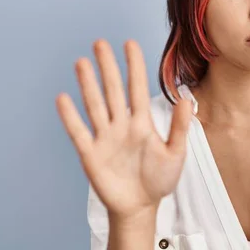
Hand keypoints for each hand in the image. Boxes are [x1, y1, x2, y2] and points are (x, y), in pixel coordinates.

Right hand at [56, 39, 192, 221]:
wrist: (141, 206)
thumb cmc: (159, 179)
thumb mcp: (175, 153)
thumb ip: (179, 127)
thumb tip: (186, 100)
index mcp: (142, 122)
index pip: (136, 88)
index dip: (134, 66)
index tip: (129, 44)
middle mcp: (121, 125)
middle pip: (113, 90)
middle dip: (107, 67)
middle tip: (100, 43)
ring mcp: (105, 138)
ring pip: (95, 105)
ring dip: (88, 85)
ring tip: (82, 62)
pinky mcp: (91, 154)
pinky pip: (79, 132)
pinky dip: (71, 116)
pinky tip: (64, 98)